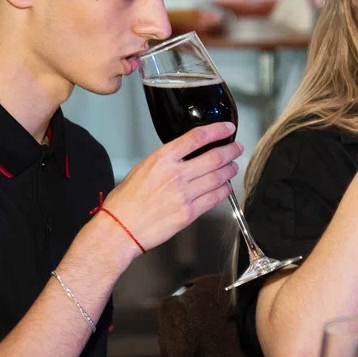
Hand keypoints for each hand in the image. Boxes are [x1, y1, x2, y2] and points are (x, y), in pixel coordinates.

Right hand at [100, 121, 241, 255]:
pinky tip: (226, 187)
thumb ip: (165, 162)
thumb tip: (183, 158)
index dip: (217, 130)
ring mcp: (184, 195)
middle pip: (214, 157)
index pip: (196, 138)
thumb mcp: (142, 169)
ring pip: (218, 177)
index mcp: (162, 159)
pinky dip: (224, 191)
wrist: (121, 229)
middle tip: (236, 148)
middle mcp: (175, 174)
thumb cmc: (125, 202)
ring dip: (229, 170)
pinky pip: (214, 198)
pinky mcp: (189, 213)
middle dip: (230, 151)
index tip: (227, 128)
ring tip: (233, 167)